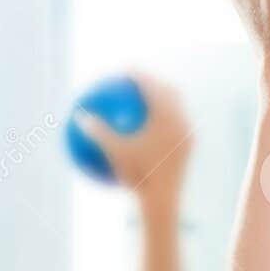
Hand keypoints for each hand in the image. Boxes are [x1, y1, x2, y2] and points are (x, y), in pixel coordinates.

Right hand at [74, 74, 191, 205]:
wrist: (164, 200)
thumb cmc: (137, 176)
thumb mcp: (113, 153)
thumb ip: (98, 131)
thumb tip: (79, 116)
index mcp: (165, 116)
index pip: (151, 86)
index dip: (138, 74)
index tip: (125, 70)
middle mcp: (181, 121)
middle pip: (170, 90)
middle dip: (155, 81)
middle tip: (140, 80)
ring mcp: (188, 134)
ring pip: (178, 108)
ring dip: (165, 99)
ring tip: (149, 98)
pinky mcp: (190, 147)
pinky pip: (178, 126)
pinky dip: (166, 120)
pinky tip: (153, 127)